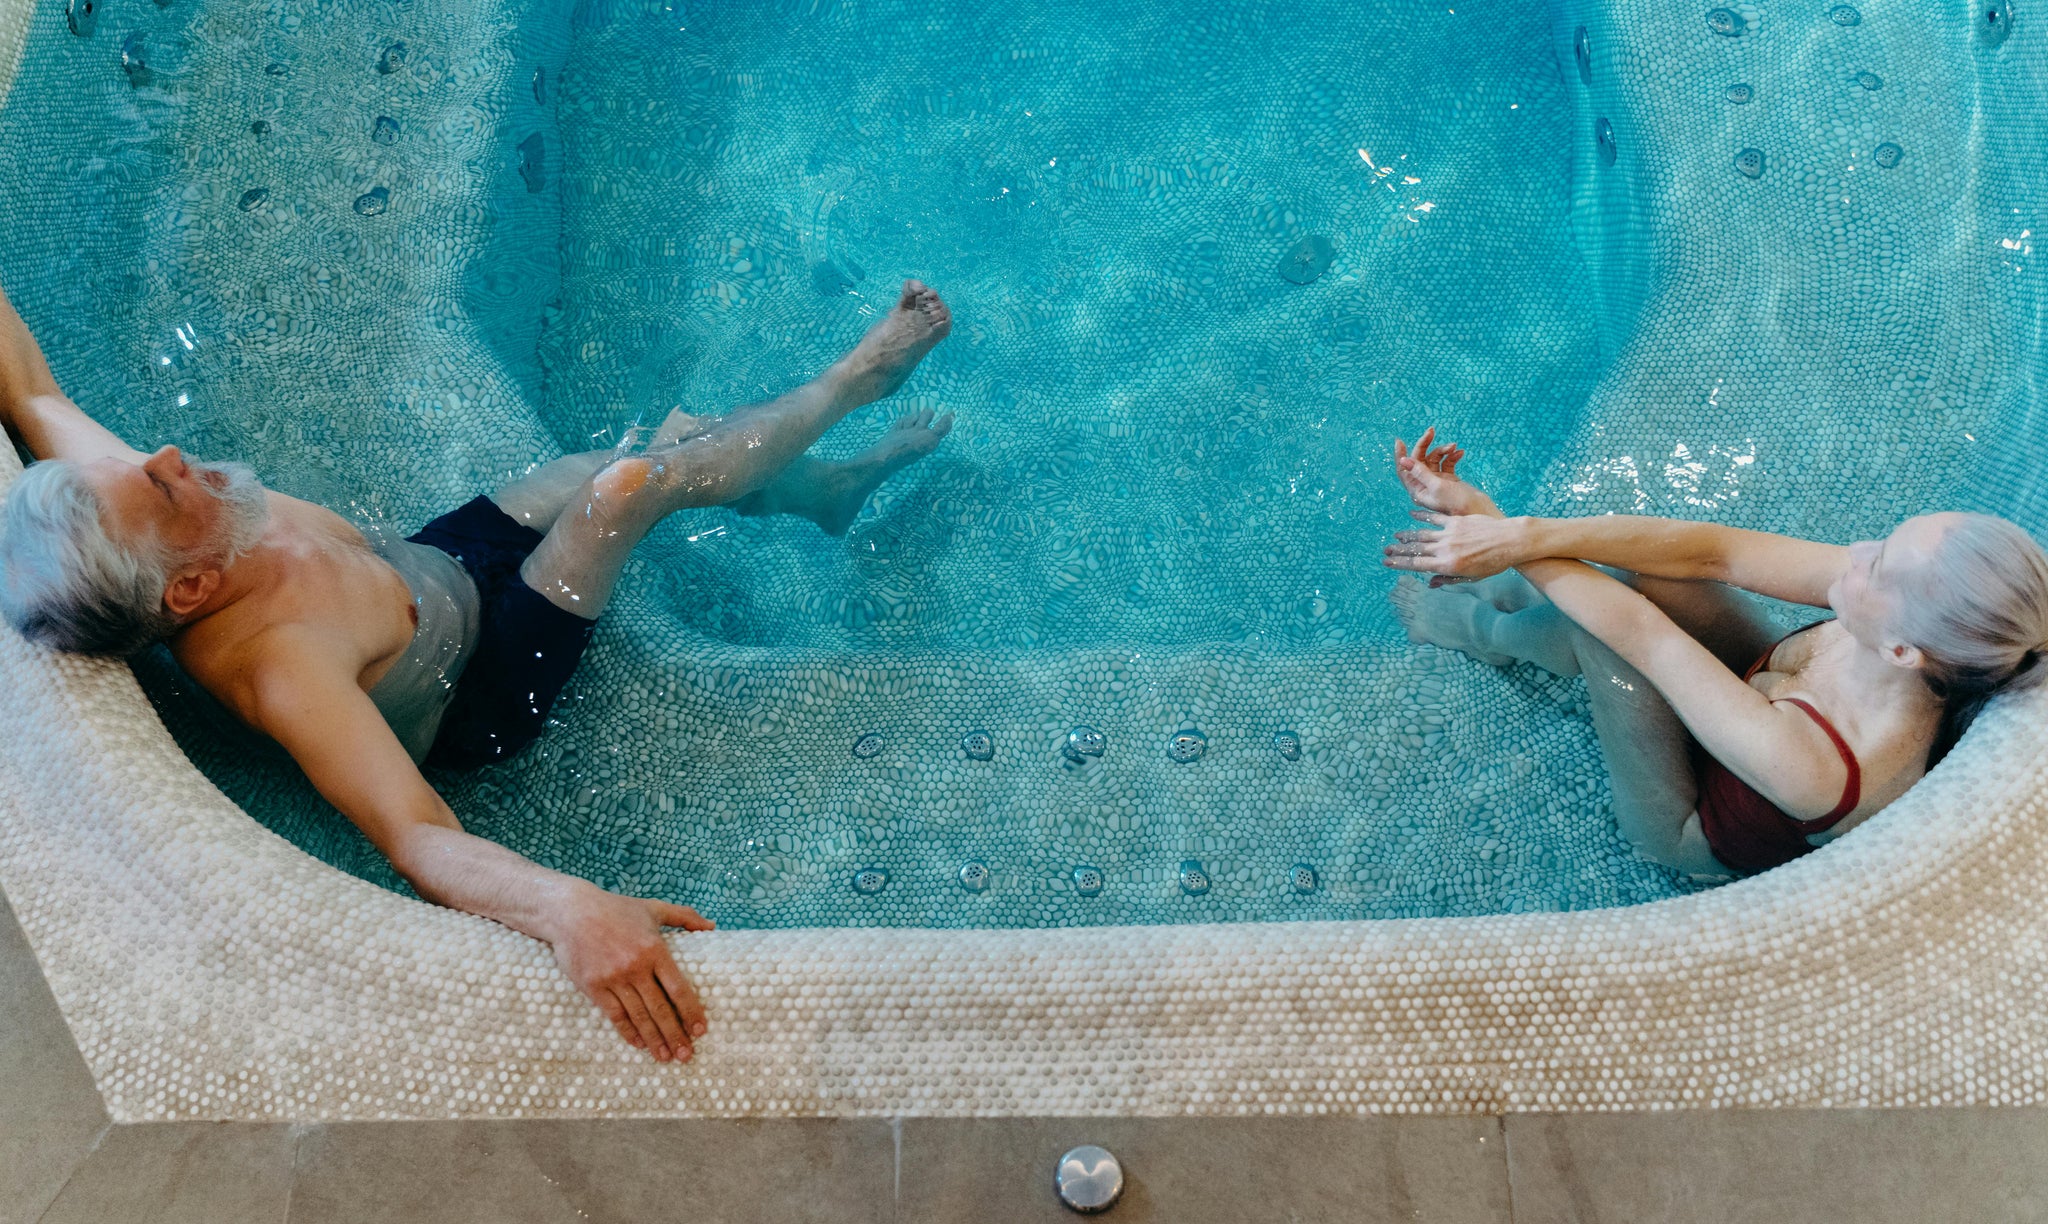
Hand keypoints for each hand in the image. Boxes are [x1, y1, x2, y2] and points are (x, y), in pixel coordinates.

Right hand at [548, 884, 714, 1061]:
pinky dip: (627, 1031)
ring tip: (665, 1057)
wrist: (571, 912)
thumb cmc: (615, 908)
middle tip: (686, 1055)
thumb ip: (684, 917)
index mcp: (654, 949)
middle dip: (675, 1034)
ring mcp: (613, 978)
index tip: (701, 1030)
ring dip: (653, 1039)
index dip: (690, 1011)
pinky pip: (614, 1014)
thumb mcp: (653, 908)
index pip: (678, 988)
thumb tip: (712, 926)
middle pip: (660, 1008)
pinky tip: (638, 1044)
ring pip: (638, 1016)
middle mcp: (635, 967)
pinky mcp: (593, 986)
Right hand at [1382, 509, 1527, 582]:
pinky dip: (1422, 517)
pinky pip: (1435, 519)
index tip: (1387, 563)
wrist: (1510, 541)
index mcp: (1448, 565)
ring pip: (1422, 534)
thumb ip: (1449, 579)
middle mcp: (1445, 549)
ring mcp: (1450, 533)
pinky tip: (1412, 515)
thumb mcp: (1471, 577)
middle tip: (1386, 551)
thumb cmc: (1494, 563)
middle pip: (1416, 550)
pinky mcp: (1456, 521)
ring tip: (1395, 536)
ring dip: (1407, 535)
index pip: (1418, 565)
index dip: (1400, 564)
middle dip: (1398, 551)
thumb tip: (1430, 583)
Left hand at [1392, 427, 1501, 519]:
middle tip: (1431, 431)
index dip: (1400, 455)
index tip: (1399, 441)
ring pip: (1434, 458)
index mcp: (1417, 490)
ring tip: (1453, 446)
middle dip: (1425, 445)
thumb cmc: (1457, 504)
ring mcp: (1437, 481)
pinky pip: (1447, 462)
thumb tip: (1404, 460)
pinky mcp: (1449, 479)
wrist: (1479, 512)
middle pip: (1419, 460)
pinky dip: (1452, 456)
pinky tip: (1460, 452)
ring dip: (1443, 450)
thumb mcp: (1437, 486)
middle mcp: (1425, 484)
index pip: (1403, 470)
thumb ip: (1421, 473)